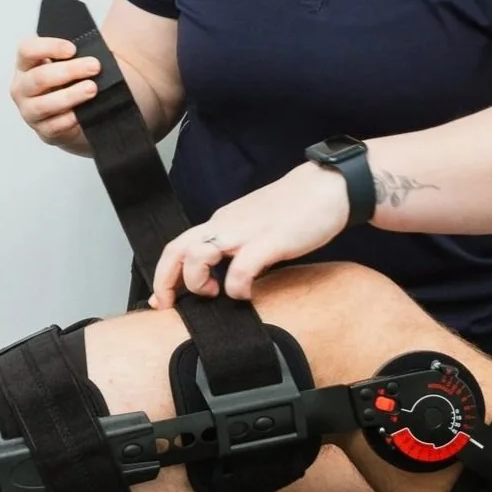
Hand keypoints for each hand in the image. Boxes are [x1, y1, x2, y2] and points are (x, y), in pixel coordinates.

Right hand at [10, 36, 102, 146]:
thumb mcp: (68, 64)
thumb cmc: (68, 84)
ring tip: (92, 88)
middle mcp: (22, 87)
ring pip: (45, 104)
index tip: (73, 49)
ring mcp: (29, 111)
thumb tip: (100, 48)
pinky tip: (85, 111)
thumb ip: (76, 55)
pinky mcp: (43, 130)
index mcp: (25, 64)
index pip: (27, 50)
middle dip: (69, 71)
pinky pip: (55, 125)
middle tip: (94, 66)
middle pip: (39, 77)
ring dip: (71, 95)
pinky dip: (71, 118)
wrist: (70, 117)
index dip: (49, 47)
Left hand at [151, 164, 347, 305]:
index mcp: (222, 222)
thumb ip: (240, 249)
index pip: (180, 246)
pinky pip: (240, 269)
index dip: (165, 274)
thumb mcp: (257, 228)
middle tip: (167, 305)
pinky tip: (246, 294)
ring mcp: (246, 232)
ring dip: (197, 281)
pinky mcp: (270, 241)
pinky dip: (236, 288)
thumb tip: (232, 278)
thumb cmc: (297, 209)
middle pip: (177, 249)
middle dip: (165, 280)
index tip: (163, 298)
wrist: (328, 187)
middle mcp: (226, 225)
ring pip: (198, 255)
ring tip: (215, 294)